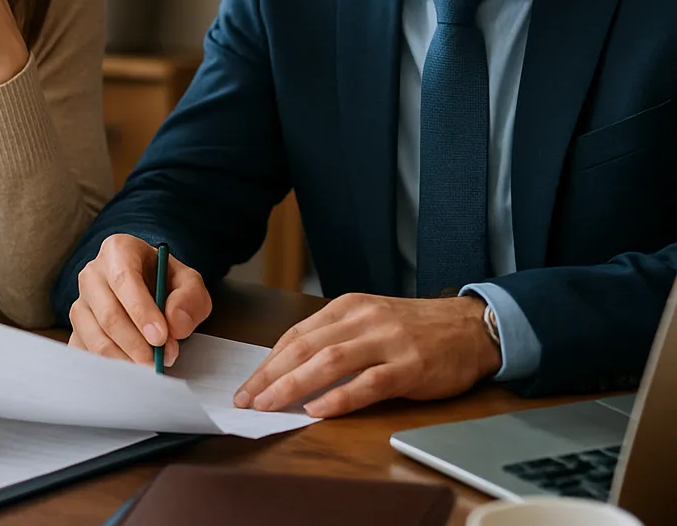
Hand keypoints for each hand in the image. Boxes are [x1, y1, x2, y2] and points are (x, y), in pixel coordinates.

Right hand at [67, 235, 212, 367]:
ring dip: (125, 359)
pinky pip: (86, 355)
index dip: (141, 311)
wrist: (148, 288)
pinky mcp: (76, 330)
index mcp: (118, 250)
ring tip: (151, 366)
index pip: (123, 279)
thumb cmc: (166, 282)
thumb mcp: (188, 282)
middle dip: (136, 343)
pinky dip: (109, 369)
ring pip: (95, 338)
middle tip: (160, 361)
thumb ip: (190, 298)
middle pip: (108, 314)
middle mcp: (92, 274)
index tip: (160, 337)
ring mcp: (80, 303)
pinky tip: (131, 371)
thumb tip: (175, 324)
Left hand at [234, 294, 501, 417]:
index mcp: (348, 306)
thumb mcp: (369, 320)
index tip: (249, 385)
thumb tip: (291, 367)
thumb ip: (335, 337)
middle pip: (306, 346)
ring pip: (330, 361)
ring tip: (271, 405)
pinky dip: (340, 397)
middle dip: (271, 374)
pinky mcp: (409, 365)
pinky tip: (318, 410)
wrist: (468, 326)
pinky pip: (368, 383)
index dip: (269, 361)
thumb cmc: (413, 327)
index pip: (297, 333)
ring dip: (294, 384)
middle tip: (248, 399)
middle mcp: (363, 318)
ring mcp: (386, 341)